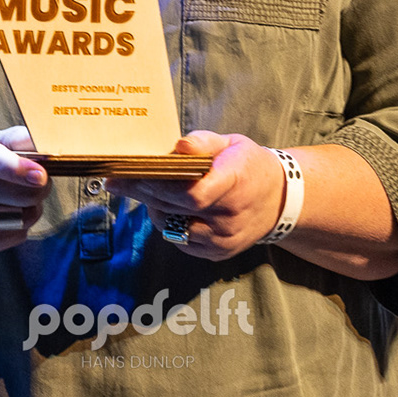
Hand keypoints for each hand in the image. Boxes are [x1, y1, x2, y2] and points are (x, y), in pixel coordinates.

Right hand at [0, 126, 49, 256]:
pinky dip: (21, 226)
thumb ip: (16, 139)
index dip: (20, 169)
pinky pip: (15, 237)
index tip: (40, 175)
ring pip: (23, 218)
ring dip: (32, 208)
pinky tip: (9, 214)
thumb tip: (47, 143)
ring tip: (22, 197)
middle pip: (22, 195)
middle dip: (41, 187)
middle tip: (38, 180)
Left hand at [110, 131, 285, 259]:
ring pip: (173, 229)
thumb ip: (203, 142)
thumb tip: (178, 147)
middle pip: (175, 208)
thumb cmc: (248, 166)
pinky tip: (166, 208)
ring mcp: (224, 239)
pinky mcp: (218, 254)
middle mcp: (230, 216)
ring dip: (154, 209)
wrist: (278, 201)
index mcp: (234, 183)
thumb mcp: (230, 143)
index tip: (130, 174)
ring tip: (145, 191)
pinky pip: (181, 242)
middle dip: (143, 192)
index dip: (158, 185)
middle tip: (119, 180)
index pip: (192, 193)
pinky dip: (169, 225)